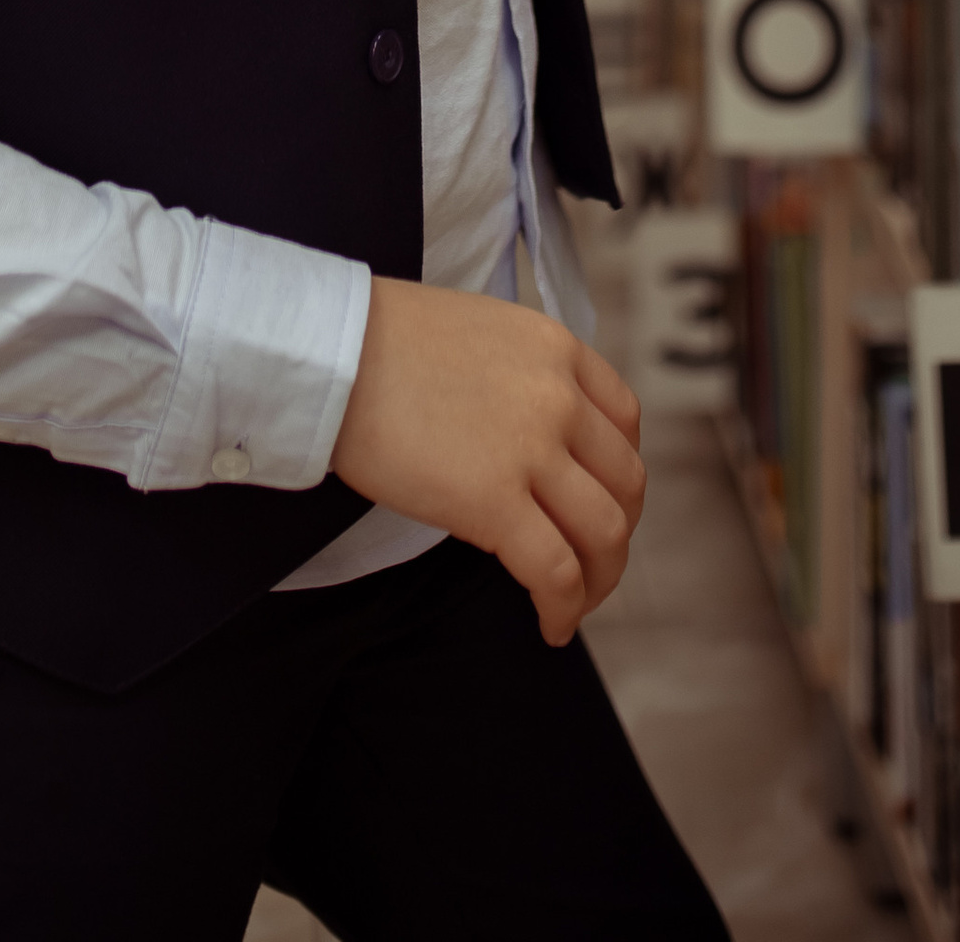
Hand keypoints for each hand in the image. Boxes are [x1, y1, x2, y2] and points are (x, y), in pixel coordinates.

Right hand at [328, 280, 645, 645]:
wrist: (334, 353)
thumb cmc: (384, 343)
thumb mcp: (483, 333)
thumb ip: (524, 375)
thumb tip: (533, 434)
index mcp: (557, 348)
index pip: (625, 421)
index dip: (619, 472)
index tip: (600, 500)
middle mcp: (559, 396)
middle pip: (625, 483)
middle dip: (616, 533)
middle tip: (590, 562)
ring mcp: (532, 449)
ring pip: (605, 533)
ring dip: (599, 580)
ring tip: (574, 602)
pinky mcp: (494, 502)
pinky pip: (556, 572)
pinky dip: (564, 609)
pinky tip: (550, 626)